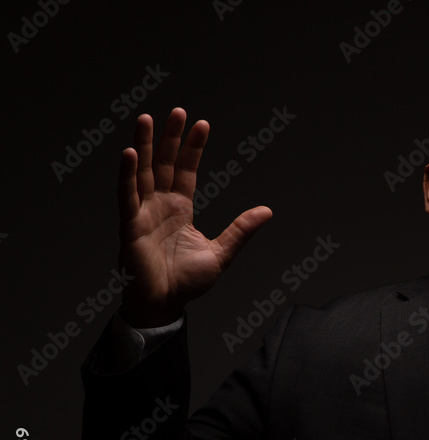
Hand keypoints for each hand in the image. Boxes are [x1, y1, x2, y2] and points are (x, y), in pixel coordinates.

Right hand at [117, 108, 271, 326]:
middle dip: (170, 138)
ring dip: (145, 146)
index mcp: (180, 209)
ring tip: (148, 119)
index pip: (186, 171)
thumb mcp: (222, 252)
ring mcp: (143, 213)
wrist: (165, 304)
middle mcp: (160, 205)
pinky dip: (126, 174)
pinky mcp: (130, 225)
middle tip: (178, 111)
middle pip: (164, 164)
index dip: (192, 148)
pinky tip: (130, 153)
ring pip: (142, 172)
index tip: (201, 125)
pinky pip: (126, 195)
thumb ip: (241, 229)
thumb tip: (267, 210)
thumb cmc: (187, 282)